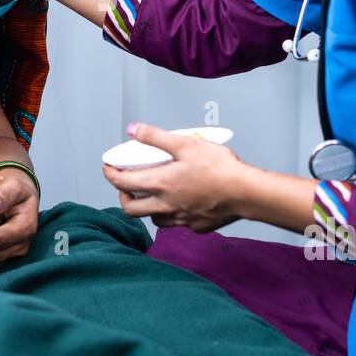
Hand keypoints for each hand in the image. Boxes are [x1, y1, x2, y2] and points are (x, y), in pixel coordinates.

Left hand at [102, 123, 247, 233]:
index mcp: (160, 184)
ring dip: (148, 207)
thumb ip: (155, 137)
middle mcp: (166, 206)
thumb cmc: (219, 168)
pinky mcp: (196, 225)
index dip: (110, 173)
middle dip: (124, 195)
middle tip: (127, 184)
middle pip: (131, 208)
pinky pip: (178, 222)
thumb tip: (133, 129)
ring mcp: (181, 219)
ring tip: (155, 193)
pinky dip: (174, 212)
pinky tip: (184, 200)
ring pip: (154, 218)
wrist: (247, 192)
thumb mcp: (185, 143)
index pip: (121, 183)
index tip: (108, 167)